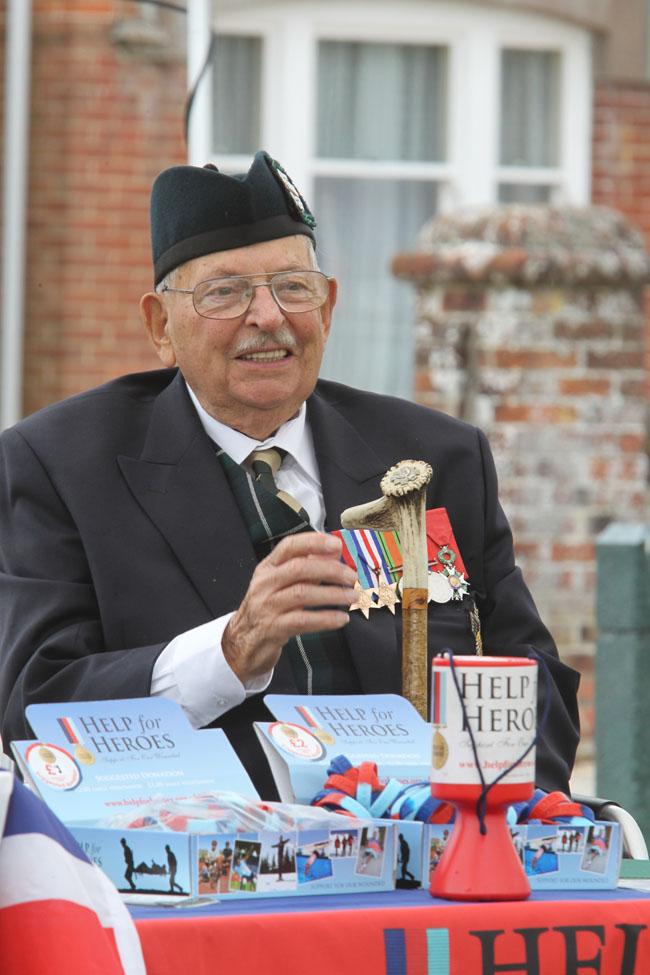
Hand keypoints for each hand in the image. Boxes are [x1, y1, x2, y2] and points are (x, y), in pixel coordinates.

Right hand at [222, 533, 356, 683]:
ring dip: (333, 594)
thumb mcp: (282, 584)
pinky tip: (341, 619)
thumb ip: (306, 568)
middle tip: (352, 576)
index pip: (289, 546)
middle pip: (299, 568)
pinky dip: (325, 619)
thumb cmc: (268, 609)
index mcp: (268, 568)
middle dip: (330, 570)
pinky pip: (303, 620)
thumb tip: (334, 553)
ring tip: (352, 596)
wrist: (243, 642)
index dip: (314, 542)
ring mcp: (267, 606)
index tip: (337, 544)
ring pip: (303, 594)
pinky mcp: (273, 628)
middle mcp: (265, 584)